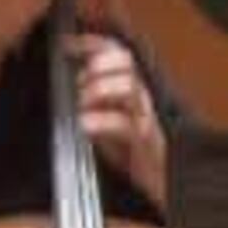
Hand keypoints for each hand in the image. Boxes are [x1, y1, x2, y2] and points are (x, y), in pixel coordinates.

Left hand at [68, 32, 168, 207]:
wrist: (163, 184)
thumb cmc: (131, 154)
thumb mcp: (104, 122)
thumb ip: (88, 103)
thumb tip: (64, 87)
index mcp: (129, 90)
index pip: (115, 53)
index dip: (92, 43)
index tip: (66, 45)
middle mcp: (139, 98)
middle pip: (126, 61)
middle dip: (99, 63)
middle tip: (79, 80)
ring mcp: (144, 118)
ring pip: (129, 86)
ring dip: (99, 89)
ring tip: (81, 102)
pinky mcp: (145, 143)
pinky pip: (126, 125)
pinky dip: (102, 120)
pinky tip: (85, 124)